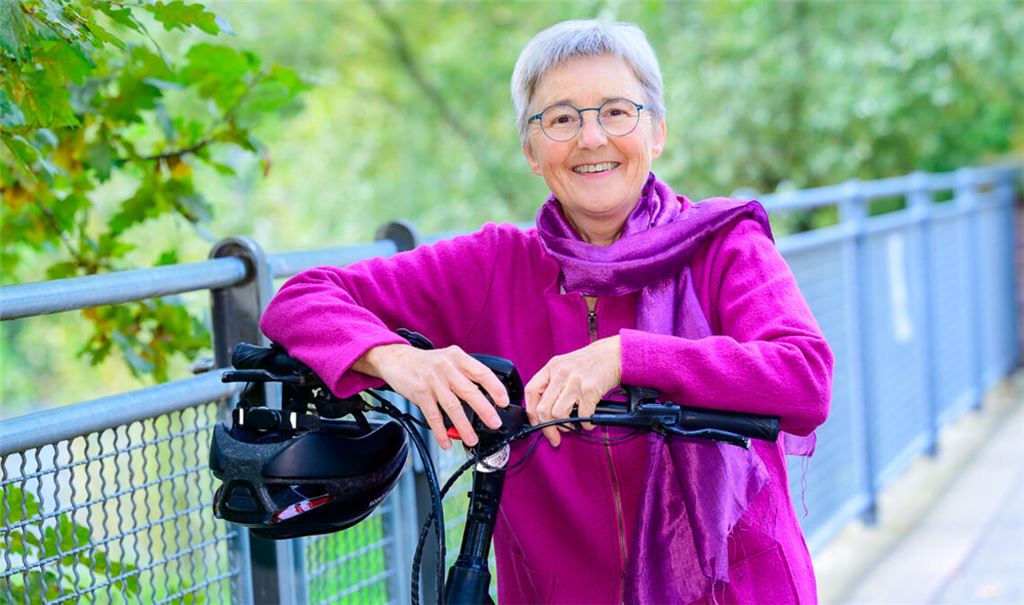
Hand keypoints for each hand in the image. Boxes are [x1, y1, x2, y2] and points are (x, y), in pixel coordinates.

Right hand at [354, 344, 509, 448]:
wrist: (396, 358)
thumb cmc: (426, 363)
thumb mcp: (448, 359)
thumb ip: (464, 373)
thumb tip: (485, 396)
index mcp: (458, 357)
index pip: (482, 372)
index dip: (496, 388)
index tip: (504, 401)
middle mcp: (446, 367)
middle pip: (470, 391)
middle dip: (485, 410)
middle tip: (494, 423)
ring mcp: (432, 380)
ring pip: (453, 406)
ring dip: (464, 426)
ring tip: (471, 439)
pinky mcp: (419, 392)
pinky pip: (433, 415)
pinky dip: (441, 431)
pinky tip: (446, 441)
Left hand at [524, 336, 621, 447]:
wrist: (612, 354)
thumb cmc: (590, 363)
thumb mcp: (565, 366)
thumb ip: (553, 383)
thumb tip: (543, 410)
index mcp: (552, 367)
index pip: (531, 391)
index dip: (531, 411)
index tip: (536, 423)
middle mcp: (561, 373)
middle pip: (543, 408)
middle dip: (547, 429)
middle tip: (554, 436)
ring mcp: (575, 382)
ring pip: (558, 414)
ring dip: (565, 426)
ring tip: (572, 425)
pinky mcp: (590, 390)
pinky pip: (582, 416)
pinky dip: (585, 425)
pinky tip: (587, 422)